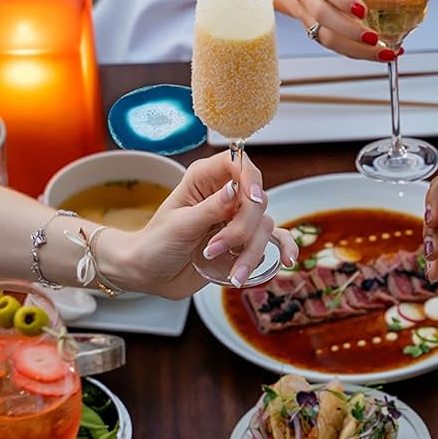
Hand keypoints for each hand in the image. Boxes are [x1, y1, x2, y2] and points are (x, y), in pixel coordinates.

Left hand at [124, 151, 297, 295]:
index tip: (252, 200)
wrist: (151, 274)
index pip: (238, 164)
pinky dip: (283, 248)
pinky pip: (273, 239)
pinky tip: (286, 260)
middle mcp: (225, 194)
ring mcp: (236, 218)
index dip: (250, 179)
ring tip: (233, 274)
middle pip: (256, 199)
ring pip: (264, 225)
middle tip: (216, 248)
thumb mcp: (180, 225)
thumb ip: (209, 209)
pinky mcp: (244, 240)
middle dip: (242, 229)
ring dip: (251, 252)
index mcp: (205, 179)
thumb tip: (233, 189)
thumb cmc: (157, 244)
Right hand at [266, 0, 394, 61]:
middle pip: (324, 16)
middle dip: (351, 31)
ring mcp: (307, 17)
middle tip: (375, 39)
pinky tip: (378, 54)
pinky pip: (334, 47)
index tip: (363, 11)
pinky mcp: (314, 33)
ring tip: (384, 52)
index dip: (344, 0)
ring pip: (327, 37)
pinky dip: (358, 53)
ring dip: (358, 49)